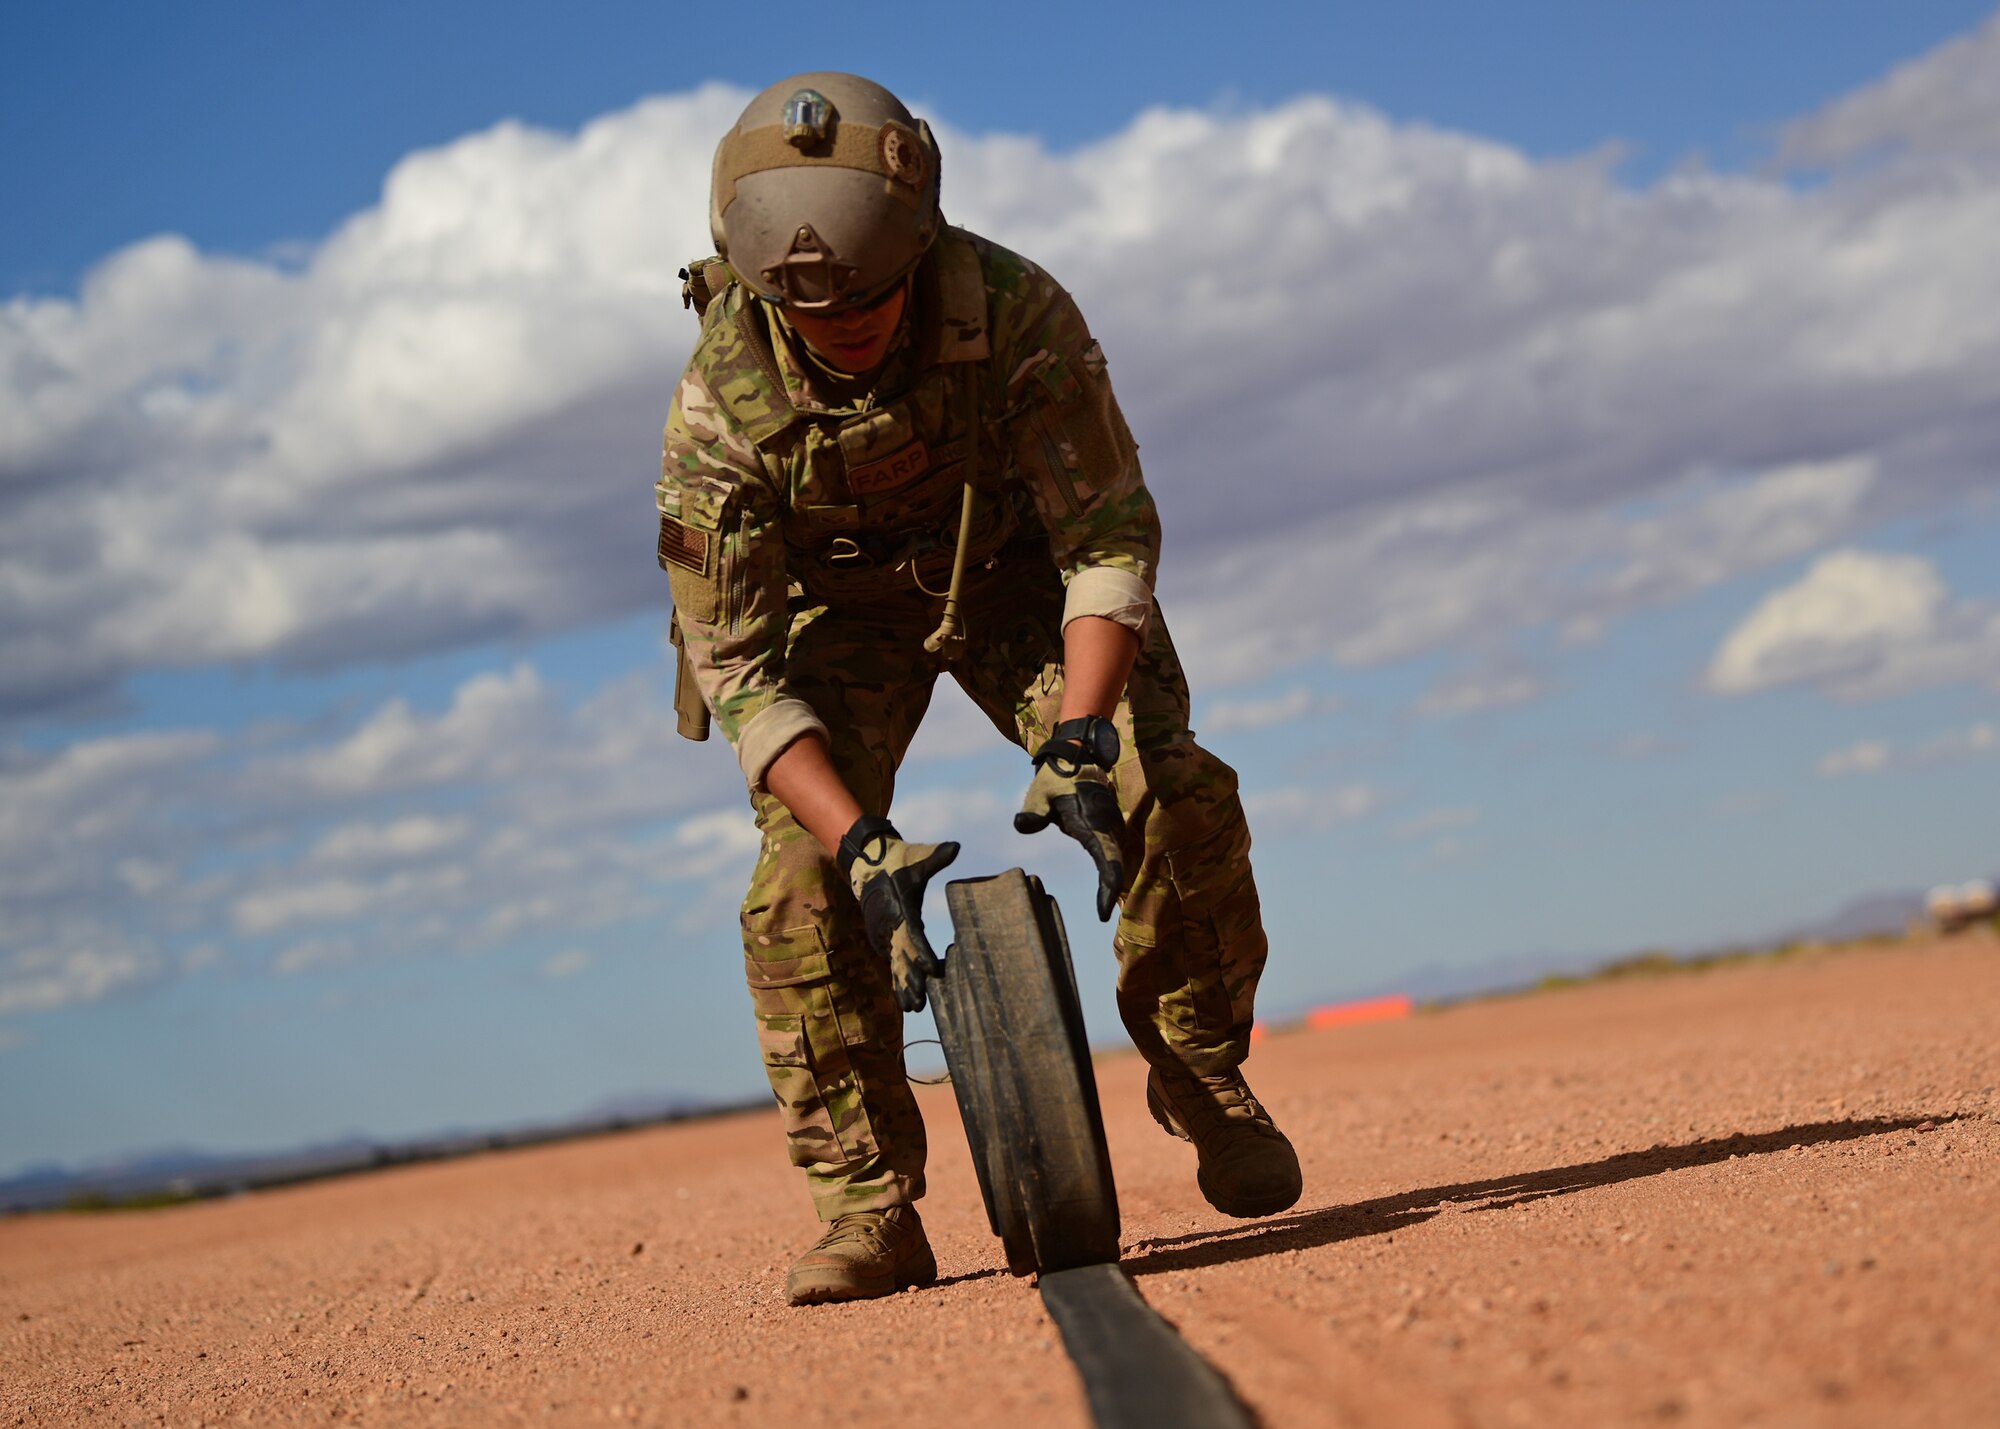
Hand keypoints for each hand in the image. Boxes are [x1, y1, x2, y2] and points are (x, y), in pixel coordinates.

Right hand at [838, 815, 958, 1011]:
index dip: (921, 951)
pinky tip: (906, 1002)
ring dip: (905, 987)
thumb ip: (936, 856)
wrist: (869, 866)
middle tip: (922, 1000)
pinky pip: (893, 963)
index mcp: (901, 909)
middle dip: (913, 979)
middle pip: (904, 956)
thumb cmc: (899, 861)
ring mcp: (886, 934)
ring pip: (897, 965)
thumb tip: (955, 847)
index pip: (913, 933)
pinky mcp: (885, 939)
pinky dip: (898, 982)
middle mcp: (891, 926)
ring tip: (914, 1008)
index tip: (932, 968)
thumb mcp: (917, 857)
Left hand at [1014, 715, 1125, 920]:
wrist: (1078, 758)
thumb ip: (1033, 811)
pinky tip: (1105, 889)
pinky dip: (1109, 868)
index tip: (1104, 908)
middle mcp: (1105, 824)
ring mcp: (1110, 825)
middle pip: (1113, 861)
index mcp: (1090, 820)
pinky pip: (1112, 851)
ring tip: (1104, 907)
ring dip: (1111, 880)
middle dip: (1110, 888)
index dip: (1107, 884)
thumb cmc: (1055, 778)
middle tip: (1103, 915)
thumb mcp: (1039, 792)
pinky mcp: (1109, 826)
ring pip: (1115, 857)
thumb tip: (1021, 824)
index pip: (1105, 856)